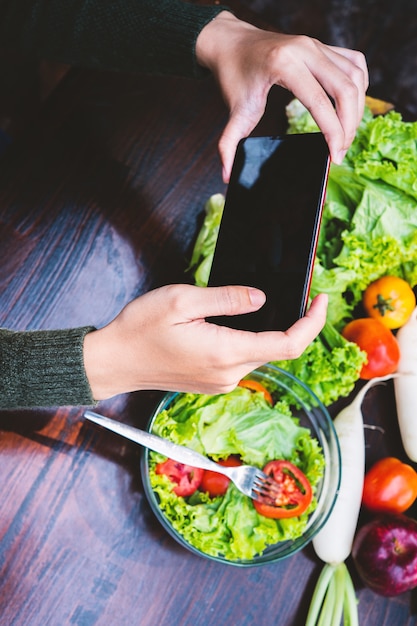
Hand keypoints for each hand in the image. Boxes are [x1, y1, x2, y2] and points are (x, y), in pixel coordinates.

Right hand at [83, 284, 326, 399]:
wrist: (114, 362)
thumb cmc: (141, 329)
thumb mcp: (183, 301)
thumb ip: (227, 299)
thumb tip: (261, 298)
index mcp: (226, 353)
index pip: (289, 344)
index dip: (313, 323)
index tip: (321, 300)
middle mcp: (229, 374)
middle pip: (278, 349)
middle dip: (294, 322)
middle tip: (300, 294)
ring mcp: (220, 382)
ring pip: (260, 354)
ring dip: (270, 331)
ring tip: (264, 304)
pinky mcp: (212, 382)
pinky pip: (242, 360)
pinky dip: (250, 341)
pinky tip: (237, 323)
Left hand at [196, 12, 367, 180]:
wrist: (231, 43)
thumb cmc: (234, 75)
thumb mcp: (233, 110)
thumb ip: (228, 144)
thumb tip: (227, 175)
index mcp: (284, 64)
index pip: (320, 102)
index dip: (333, 134)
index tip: (335, 158)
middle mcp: (306, 50)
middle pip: (346, 90)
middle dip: (349, 126)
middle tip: (341, 151)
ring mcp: (317, 45)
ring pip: (355, 77)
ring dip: (358, 109)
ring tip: (347, 135)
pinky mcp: (324, 45)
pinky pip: (355, 64)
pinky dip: (359, 87)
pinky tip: (352, 107)